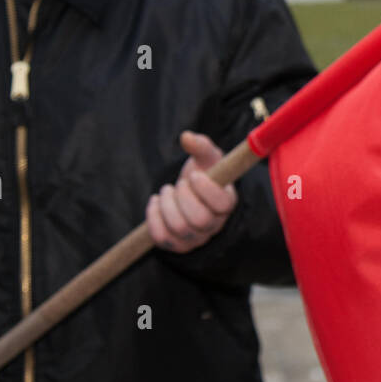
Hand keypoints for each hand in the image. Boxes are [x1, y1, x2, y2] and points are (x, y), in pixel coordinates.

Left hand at [146, 130, 238, 253]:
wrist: (190, 193)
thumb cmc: (202, 174)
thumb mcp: (206, 158)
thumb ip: (200, 146)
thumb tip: (186, 137)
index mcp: (227, 203)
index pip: (222, 204)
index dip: (206, 189)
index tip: (194, 175)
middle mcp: (214, 225)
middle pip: (199, 219)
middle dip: (183, 197)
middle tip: (179, 184)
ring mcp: (195, 238)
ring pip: (179, 228)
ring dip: (167, 204)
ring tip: (167, 191)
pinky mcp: (176, 245)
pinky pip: (161, 237)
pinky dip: (153, 216)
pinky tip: (156, 202)